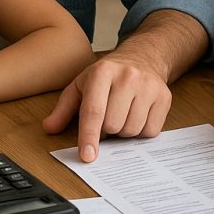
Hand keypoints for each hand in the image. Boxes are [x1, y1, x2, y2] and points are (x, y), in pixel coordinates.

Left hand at [41, 54, 171, 162]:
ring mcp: (149, 86)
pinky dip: (141, 131)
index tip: (87, 156)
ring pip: (132, 130)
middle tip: (107, 117)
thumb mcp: (81, 85)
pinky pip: (150, 131)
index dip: (89, 136)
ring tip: (122, 114)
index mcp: (102, 72)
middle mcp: (128, 76)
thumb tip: (49, 128)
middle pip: (113, 125)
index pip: (94, 111)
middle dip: (107, 130)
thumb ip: (64, 108)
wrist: (143, 57)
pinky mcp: (164, 97)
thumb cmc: (108, 76)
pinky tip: (137, 115)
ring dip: (123, 131)